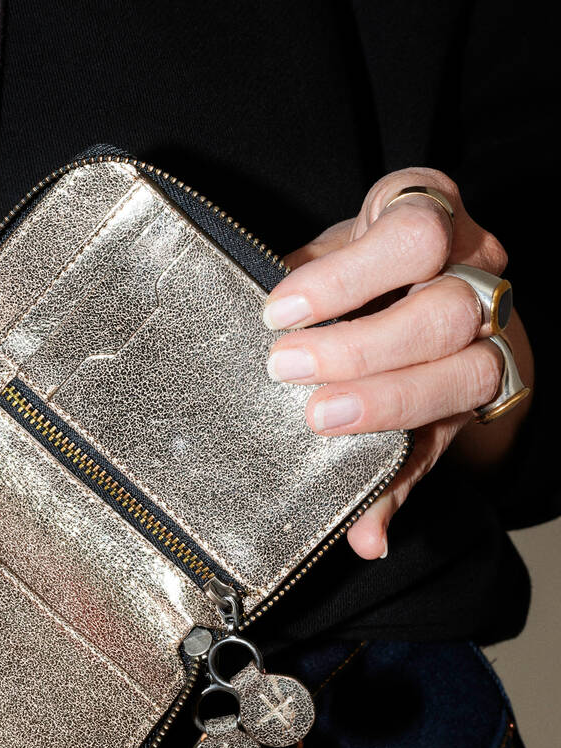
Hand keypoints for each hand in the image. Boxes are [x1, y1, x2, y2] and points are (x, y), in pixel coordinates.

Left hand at [262, 166, 532, 559]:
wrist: (427, 280)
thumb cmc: (362, 260)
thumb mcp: (333, 254)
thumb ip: (305, 282)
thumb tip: (256, 297)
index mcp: (434, 219)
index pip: (414, 237)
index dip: (346, 277)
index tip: (278, 311)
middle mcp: (479, 274)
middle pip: (444, 314)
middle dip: (362, 349)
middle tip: (287, 369)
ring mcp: (491, 338)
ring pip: (465, 376)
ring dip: (388, 405)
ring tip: (320, 422)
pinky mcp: (480, 401)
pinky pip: (445, 450)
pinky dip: (399, 491)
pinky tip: (366, 528)